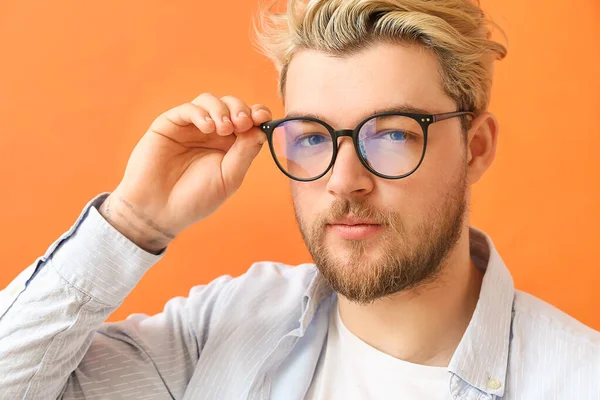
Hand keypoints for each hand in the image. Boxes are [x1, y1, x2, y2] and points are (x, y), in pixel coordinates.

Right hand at [99, 93, 271, 252]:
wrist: (159, 211)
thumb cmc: (195, 199)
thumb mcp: (228, 178)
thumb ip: (245, 153)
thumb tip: (262, 130)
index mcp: (230, 146)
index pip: (248, 121)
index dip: (258, 114)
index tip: (262, 118)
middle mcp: (211, 133)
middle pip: (231, 105)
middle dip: (241, 110)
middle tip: (243, 124)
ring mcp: (190, 127)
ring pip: (210, 101)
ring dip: (222, 110)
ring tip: (224, 129)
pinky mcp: (169, 124)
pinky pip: (187, 109)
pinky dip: (201, 113)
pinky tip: (207, 128)